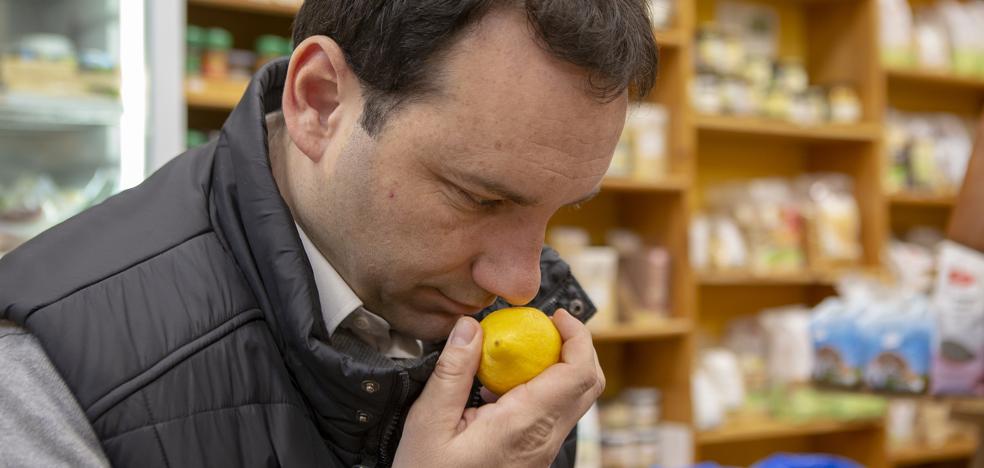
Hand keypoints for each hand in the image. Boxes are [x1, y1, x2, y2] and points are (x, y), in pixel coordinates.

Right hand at [393, 309, 604, 467]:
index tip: (555, 316)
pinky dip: (541, 390)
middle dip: (575, 346)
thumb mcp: (428, 422)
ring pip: (573, 401)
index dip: (578, 336)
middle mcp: (544, 440)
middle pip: (588, 384)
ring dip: (558, 368)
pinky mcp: (534, 458)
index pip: (579, 373)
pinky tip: (501, 387)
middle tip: (544, 326)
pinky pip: (553, 416)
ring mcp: (543, 451)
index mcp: (525, 425)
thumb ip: (453, 371)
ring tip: (518, 353)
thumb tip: (470, 327)